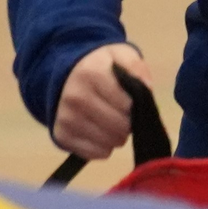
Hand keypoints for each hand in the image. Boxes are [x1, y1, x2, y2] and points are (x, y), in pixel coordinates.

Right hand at [52, 43, 150, 160]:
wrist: (69, 75)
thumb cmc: (104, 67)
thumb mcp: (122, 56)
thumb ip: (137, 68)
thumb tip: (146, 88)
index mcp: (91, 74)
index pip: (126, 104)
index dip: (134, 106)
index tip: (131, 101)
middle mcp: (74, 97)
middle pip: (119, 126)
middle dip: (128, 124)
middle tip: (125, 116)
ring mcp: (65, 118)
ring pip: (108, 142)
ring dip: (117, 137)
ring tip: (114, 123)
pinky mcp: (61, 136)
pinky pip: (94, 153)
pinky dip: (103, 148)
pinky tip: (101, 133)